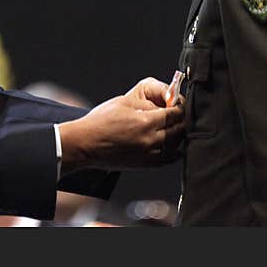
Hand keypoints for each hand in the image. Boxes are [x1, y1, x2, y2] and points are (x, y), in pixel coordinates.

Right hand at [57, 77, 184, 173]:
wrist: (85, 144)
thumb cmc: (100, 122)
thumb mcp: (124, 102)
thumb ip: (147, 103)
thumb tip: (163, 105)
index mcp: (146, 121)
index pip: (175, 114)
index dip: (179, 107)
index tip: (178, 105)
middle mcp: (150, 139)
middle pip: (179, 129)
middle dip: (181, 120)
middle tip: (177, 115)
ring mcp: (149, 154)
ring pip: (176, 145)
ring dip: (178, 135)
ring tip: (174, 128)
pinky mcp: (145, 164)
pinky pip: (168, 159)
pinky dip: (175, 152)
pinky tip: (174, 147)